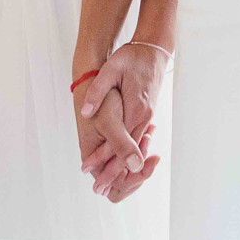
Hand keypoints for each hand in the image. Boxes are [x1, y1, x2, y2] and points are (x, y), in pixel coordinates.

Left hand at [75, 42, 166, 201]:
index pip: (121, 146)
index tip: (95, 180)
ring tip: (107, 183)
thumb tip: (86, 111)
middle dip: (114, 174)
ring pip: (135, 148)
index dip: (106, 164)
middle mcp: (143, 117)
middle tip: (98, 190)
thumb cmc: (132, 57)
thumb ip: (99, 91)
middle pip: (129, 153)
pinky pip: (137, 139)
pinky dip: (129, 153)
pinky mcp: (146, 113)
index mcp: (135, 109)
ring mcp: (146, 116)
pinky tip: (121, 162)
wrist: (154, 48)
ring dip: (121, 166)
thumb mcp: (112, 68)